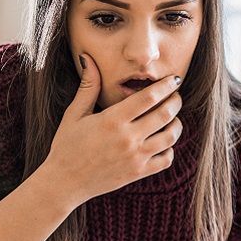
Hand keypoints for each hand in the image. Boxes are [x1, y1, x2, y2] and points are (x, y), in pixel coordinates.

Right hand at [40, 54, 182, 204]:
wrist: (64, 182)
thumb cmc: (67, 146)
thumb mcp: (74, 114)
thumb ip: (88, 86)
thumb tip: (87, 57)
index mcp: (112, 120)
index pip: (149, 97)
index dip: (166, 86)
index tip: (173, 80)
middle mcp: (127, 139)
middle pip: (165, 114)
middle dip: (176, 101)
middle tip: (175, 96)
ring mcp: (135, 158)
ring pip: (170, 137)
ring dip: (176, 123)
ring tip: (172, 117)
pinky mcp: (138, 173)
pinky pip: (166, 159)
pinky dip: (170, 148)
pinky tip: (163, 141)